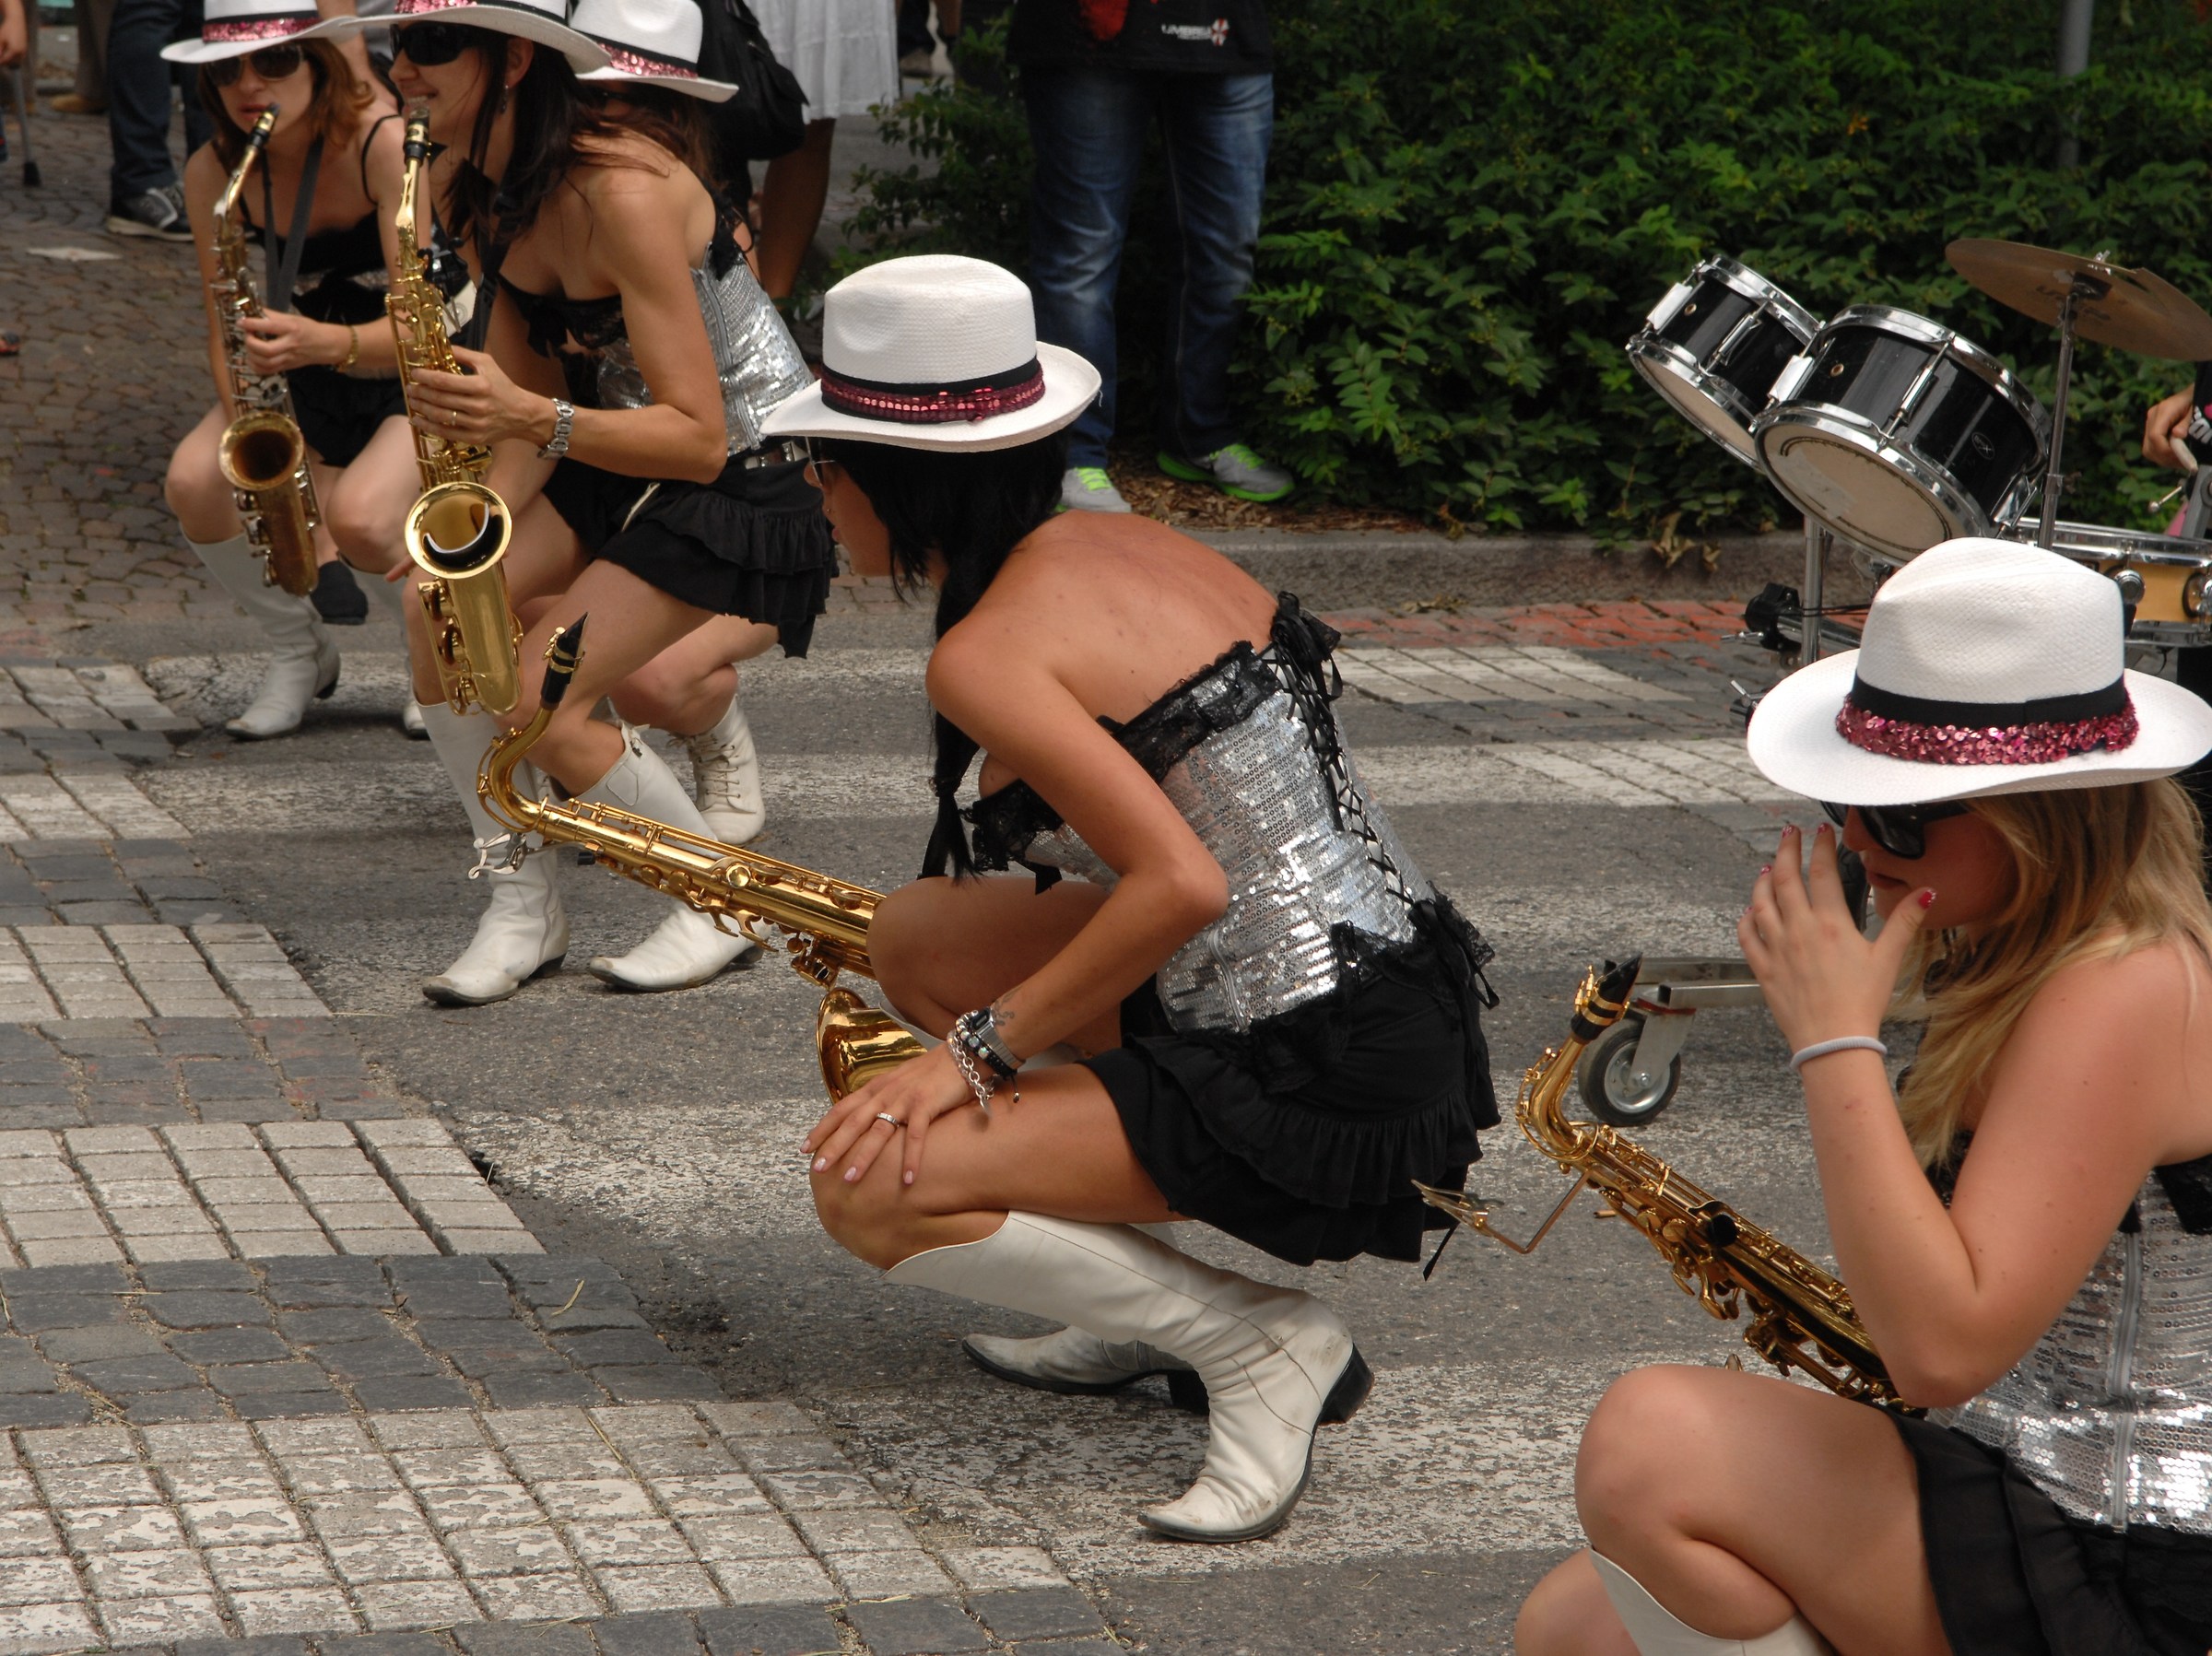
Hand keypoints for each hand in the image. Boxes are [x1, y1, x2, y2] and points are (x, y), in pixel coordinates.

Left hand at [0, 9, 25, 65]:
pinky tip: (8, 53)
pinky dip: (13, 57)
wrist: (17, 22)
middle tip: (0, 57)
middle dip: (4, 61)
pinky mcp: (25, 49)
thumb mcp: (1, 38)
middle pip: (10, 61)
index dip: (0, 61)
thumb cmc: (7, 28)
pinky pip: (19, 57)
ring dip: (9, 60)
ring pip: (15, 60)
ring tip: (3, 55)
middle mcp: (21, 52)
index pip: (5, 60)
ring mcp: (24, 51)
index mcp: (14, 50)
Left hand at [240, 312, 343, 375]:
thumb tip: (253, 311)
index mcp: (292, 329)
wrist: (327, 345)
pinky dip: (256, 366)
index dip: (251, 324)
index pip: (269, 326)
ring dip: (252, 355)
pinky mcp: (288, 367)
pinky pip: (268, 371)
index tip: (241, 322)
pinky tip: (253, 358)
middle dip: (250, 342)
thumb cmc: (310, 329)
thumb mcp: (293, 318)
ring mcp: (289, 358)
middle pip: (266, 349)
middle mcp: (290, 345)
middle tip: (247, 335)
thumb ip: (273, 315)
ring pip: (266, 362)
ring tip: (250, 346)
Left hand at [406, 343, 552, 449]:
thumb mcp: (487, 363)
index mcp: (481, 385)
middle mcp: (479, 406)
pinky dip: (429, 427)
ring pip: (440, 417)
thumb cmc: (503, 386)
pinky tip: (418, 421)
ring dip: (422, 409)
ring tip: (412, 402)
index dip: (425, 377)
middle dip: (420, 392)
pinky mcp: (475, 438)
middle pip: (440, 399)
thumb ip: (463, 354)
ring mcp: (476, 424)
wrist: (523, 414)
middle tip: (409, 388)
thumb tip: (438, 347)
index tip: (415, 373)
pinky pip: (446, 434)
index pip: (444, 381)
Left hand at [805, 1044, 978, 1187]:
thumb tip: (865, 1123)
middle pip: (853, 1123)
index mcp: (875, 1088)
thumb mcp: (899, 1084)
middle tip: (818, 1169)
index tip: (805, 1148)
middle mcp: (885, 1093)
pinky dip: (911, 1157)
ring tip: (850, 1179)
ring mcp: (904, 1098)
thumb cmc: (931, 1074)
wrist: (961, 1054)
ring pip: (878, 1131)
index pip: (841, 1109)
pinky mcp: (926, 1103)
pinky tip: (908, 1179)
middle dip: (834, 1146)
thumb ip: (881, 1101)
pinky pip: (916, 1134)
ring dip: (863, 1156)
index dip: (822, 1129)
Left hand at [1738, 823, 1931, 1055]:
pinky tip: (1750, 910)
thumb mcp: (1889, 958)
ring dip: (1762, 879)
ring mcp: (1776, 948)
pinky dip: (1746, 917)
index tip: (1822, 830)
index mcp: (1831, 923)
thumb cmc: (1863, 1001)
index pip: (1823, 871)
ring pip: (1760, 902)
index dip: (1822, 846)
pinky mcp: (1762, 968)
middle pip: (1785, 877)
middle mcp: (1799, 929)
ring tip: (1768, 866)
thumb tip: (1928, 892)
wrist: (1833, 1041)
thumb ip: (1906, 921)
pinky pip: (1746, 935)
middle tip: (1789, 833)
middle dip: (1786, 850)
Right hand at [2143, 384, 2195, 472]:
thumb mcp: (2196, 409)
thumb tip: (2178, 435)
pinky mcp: (2152, 429)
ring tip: (2180, 462)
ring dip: (2163, 460)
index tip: (2182, 457)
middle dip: (2165, 458)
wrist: (2192, 394)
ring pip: (2148, 450)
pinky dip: (2162, 456)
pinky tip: (2175, 457)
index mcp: (2162, 410)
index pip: (2155, 436)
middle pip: (2149, 446)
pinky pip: (2152, 448)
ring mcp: (2150, 424)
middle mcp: (2152, 417)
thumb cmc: (2196, 400)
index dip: (2166, 450)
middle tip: (2183, 463)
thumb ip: (2187, 422)